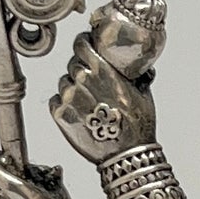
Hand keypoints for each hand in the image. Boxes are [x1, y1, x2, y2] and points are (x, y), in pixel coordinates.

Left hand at [50, 0, 165, 161]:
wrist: (126, 155)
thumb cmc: (137, 126)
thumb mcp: (143, 94)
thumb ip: (137, 76)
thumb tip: (141, 69)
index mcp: (102, 69)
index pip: (80, 44)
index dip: (82, 44)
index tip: (86, 47)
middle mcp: (83, 80)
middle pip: (73, 64)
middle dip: (81, 69)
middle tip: (93, 84)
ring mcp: (69, 97)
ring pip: (64, 83)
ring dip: (73, 88)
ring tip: (88, 103)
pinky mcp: (61, 114)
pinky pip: (55, 101)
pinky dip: (64, 105)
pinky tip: (79, 113)